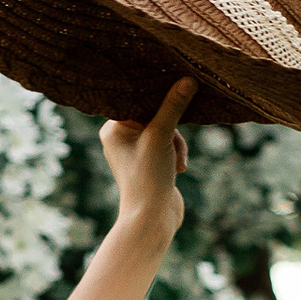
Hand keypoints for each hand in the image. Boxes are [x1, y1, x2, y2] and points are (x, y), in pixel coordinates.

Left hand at [100, 79, 192, 248]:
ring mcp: (136, 151)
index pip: (135, 100)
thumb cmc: (148, 178)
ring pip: (165, 129)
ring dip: (177, 143)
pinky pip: (168, 144)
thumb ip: (173, 106)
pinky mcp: (151, 161)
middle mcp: (120, 138)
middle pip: (153, 113)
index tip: (174, 86)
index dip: (155, 95)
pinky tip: (178, 169)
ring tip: (177, 163)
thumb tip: (187, 79)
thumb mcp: (162, 136)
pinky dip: (176, 153)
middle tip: (174, 142)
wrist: (152, 220)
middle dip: (171, 127)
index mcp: (113, 129)